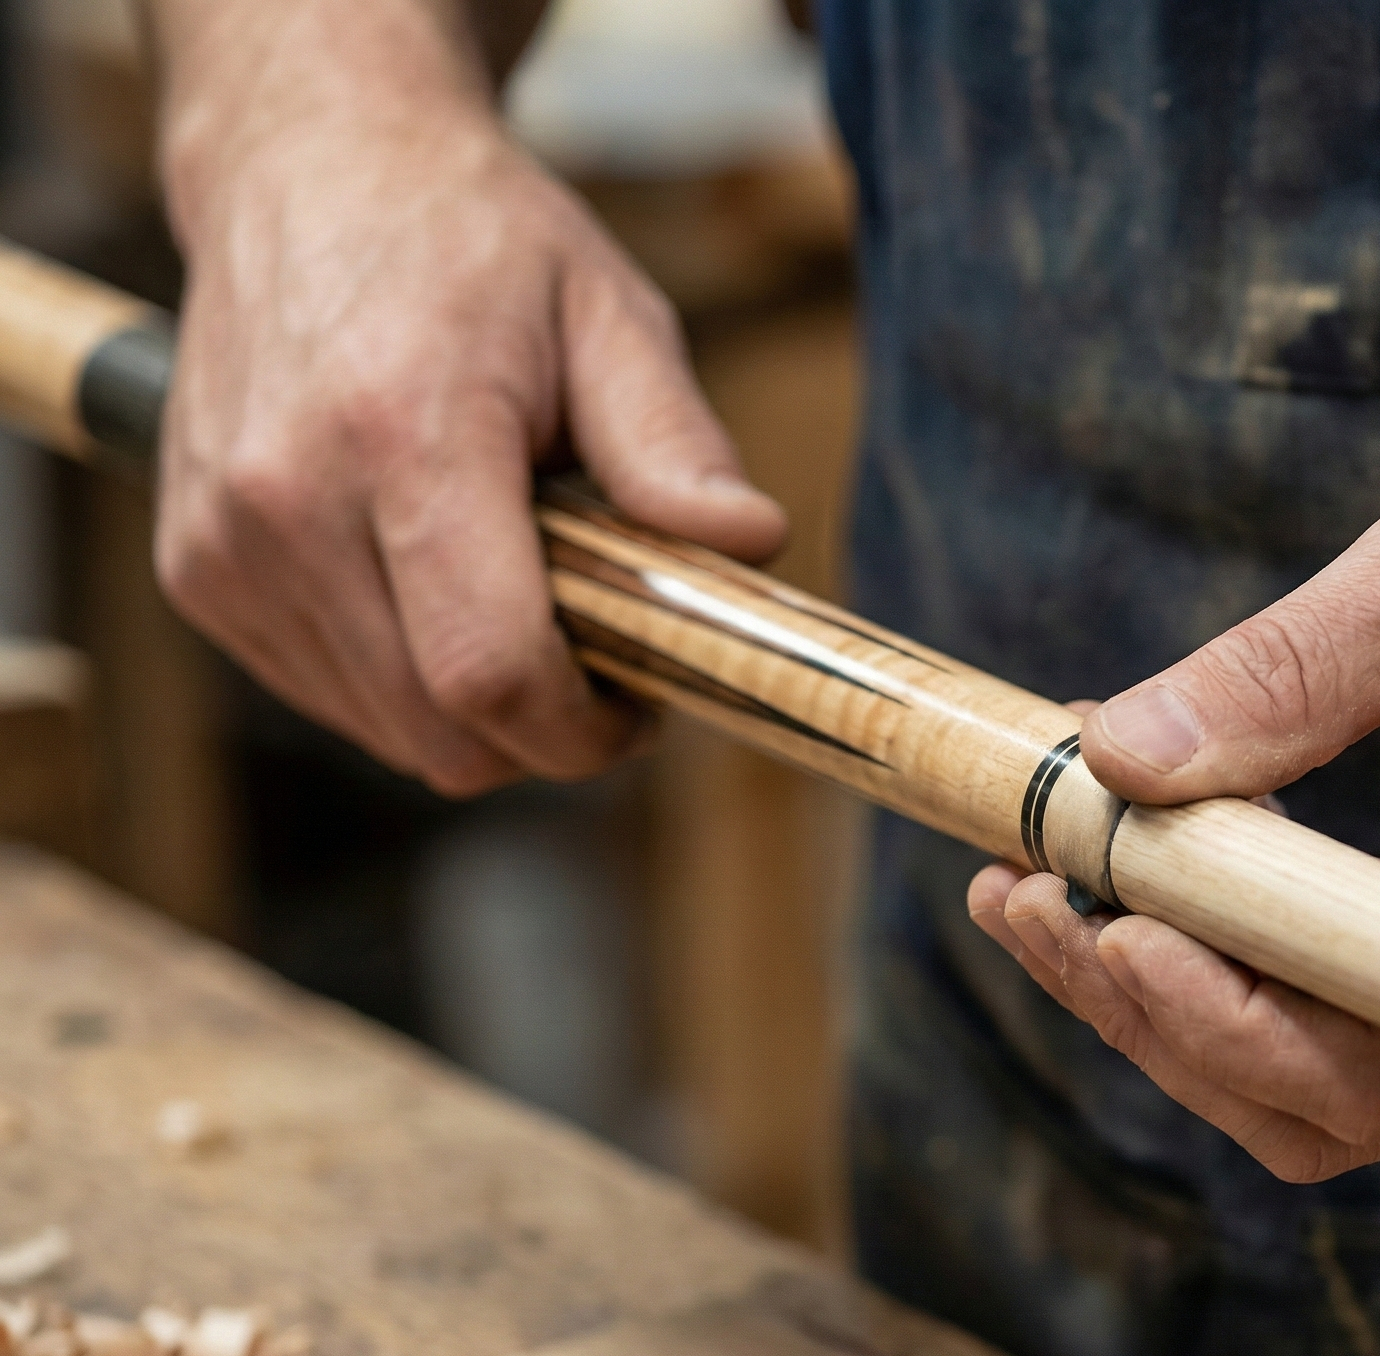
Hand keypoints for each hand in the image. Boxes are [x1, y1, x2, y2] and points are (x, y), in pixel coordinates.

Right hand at [150, 0, 785, 794]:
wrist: (304, 164)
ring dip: (472, 705)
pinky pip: (329, 697)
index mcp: (401, 435)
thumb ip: (675, 447)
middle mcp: (286, 500)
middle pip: (441, 733)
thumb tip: (748, 544)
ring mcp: (225, 544)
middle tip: (600, 652)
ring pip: (388, 732)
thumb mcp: (609, 315)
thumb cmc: (470, 241)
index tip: (641, 706)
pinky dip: (401, 679)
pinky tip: (433, 583)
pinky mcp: (196, 571)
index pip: (488, 673)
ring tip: (516, 591)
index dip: (583, 730)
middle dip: (543, 728)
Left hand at [970, 367, 1379, 1180]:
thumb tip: (1118, 759)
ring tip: (1047, 902)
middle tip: (1020, 903)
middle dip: (1155, 1020)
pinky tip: (1149, 893)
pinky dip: (1240, 985)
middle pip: (1328, 1103)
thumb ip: (1289, 668)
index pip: (1367, 1050)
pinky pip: (1361, 1031)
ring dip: (1180, 1018)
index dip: (1208, 1016)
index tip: (1091, 913)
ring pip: (1333, 1090)